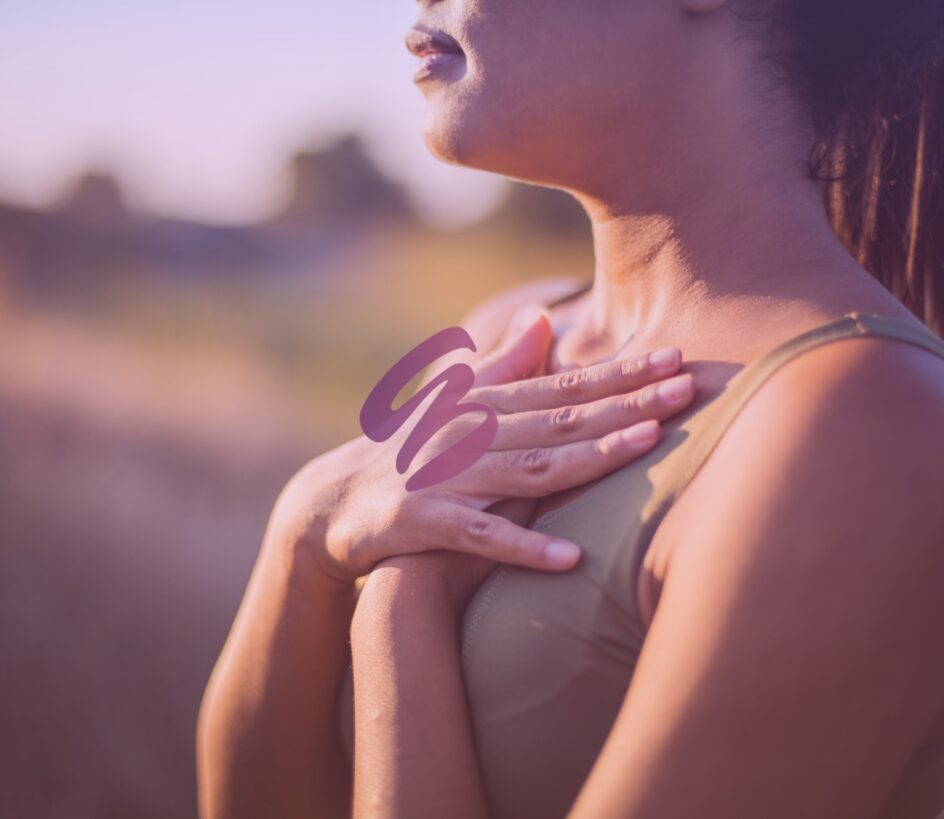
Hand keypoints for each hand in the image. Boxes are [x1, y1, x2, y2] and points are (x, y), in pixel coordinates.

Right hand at [274, 307, 695, 586]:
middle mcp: (467, 431)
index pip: (562, 387)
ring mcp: (444, 474)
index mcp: (481, 403)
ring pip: (528, 467)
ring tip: (646, 447)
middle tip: (687, 388)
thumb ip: (500, 365)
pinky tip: (570, 559)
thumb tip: (543, 318)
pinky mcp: (420, 521)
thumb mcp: (450, 402)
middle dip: (626, 403)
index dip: (621, 374)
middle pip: (558, 419)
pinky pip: (478, 536)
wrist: (331, 501)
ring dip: (589, 457)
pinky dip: (523, 547)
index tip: (676, 358)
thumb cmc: (405, 450)